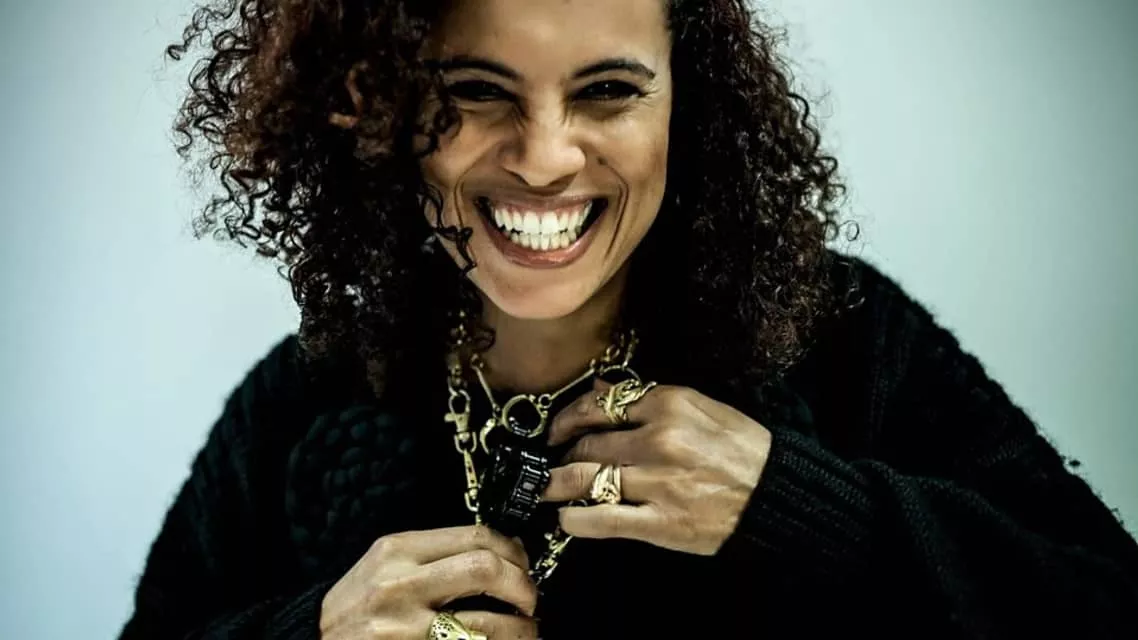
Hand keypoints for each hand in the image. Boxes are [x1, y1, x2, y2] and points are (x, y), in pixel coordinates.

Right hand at [319, 525, 537, 638]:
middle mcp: (399, 585)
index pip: (475, 536)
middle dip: (523, 586)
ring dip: (521, 631)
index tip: (523, 565)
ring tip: (525, 633)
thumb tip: (501, 554)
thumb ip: (434, 556)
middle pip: (486, 570)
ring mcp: (403, 629)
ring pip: (488, 624)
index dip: (513, 552)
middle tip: (529, 600)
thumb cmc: (354, 609)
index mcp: (397, 551)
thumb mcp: (383, 566)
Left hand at [543, 380, 771, 555]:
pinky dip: (574, 520)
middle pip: (586, 444)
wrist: (778, 494)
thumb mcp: (701, 408)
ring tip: (548, 490)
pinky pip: (601, 520)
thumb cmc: (741, 449)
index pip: (598, 406)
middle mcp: (658, 440)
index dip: (567, 418)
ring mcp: (657, 483)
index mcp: (669, 405)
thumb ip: (648, 399)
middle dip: (562, 455)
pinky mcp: (660, 522)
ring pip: (584, 479)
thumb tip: (601, 390)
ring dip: (556, 486)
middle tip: (555, 463)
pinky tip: (566, 519)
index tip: (557, 429)